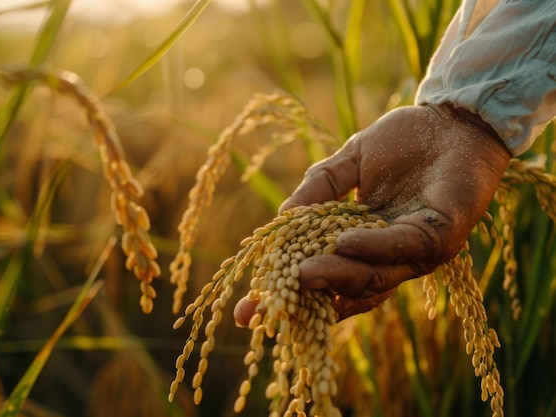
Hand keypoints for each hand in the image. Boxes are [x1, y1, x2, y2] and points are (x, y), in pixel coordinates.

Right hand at [234, 103, 510, 324]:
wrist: (454, 117)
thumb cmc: (404, 141)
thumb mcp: (350, 162)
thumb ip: (319, 190)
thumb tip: (280, 221)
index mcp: (364, 243)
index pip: (322, 277)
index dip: (287, 295)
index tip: (248, 311)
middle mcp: (388, 257)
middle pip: (344, 289)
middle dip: (304, 300)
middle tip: (265, 308)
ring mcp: (416, 251)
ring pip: (373, 276)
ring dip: (337, 276)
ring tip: (302, 275)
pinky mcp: (442, 235)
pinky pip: (402, 246)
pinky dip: (372, 247)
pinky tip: (342, 241)